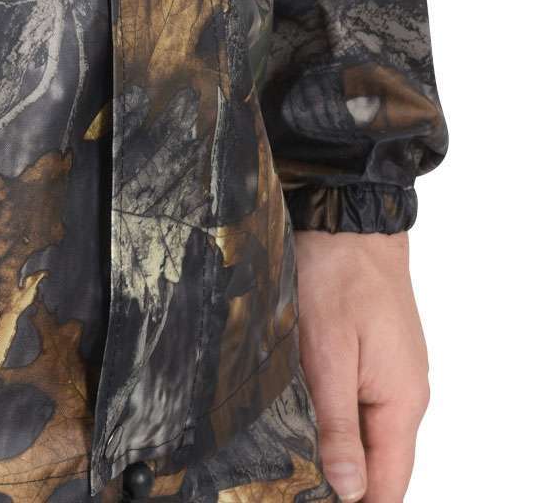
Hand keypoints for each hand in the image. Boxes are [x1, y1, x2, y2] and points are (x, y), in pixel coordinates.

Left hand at [295, 229, 429, 501]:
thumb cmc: (337, 277)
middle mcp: (404, 394)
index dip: (355, 502)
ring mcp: (392, 375)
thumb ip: (339, 424)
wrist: (347, 220)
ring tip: (290, 448)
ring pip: (365, 432)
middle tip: (290, 475)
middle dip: (340, 477)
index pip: (389, 485)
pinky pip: (359, 403)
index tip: (312, 499)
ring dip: (333, 445)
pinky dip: (334, 413)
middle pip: (378, 463)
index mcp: (401, 403)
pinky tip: (302, 410)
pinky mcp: (374, 356)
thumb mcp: (327, 354)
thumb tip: (349, 489)